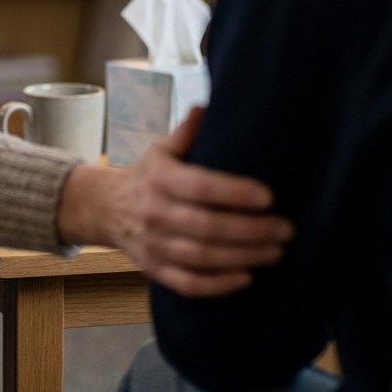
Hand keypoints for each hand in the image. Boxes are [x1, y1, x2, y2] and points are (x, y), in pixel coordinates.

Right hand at [56, 108, 292, 297]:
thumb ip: (186, 132)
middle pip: (209, 227)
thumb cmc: (147, 176)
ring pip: (204, 257)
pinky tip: (247, 276)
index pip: (202, 187)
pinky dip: (219, 284)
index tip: (269, 196)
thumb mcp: (161, 149)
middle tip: (285, 228)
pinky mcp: (155, 270)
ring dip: (244, 256)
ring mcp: (155, 245)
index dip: (236, 193)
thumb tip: (207, 106)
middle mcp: (156, 213)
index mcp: (161, 179)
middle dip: (252, 230)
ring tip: (276, 251)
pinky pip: (189, 283)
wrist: (106, 209)